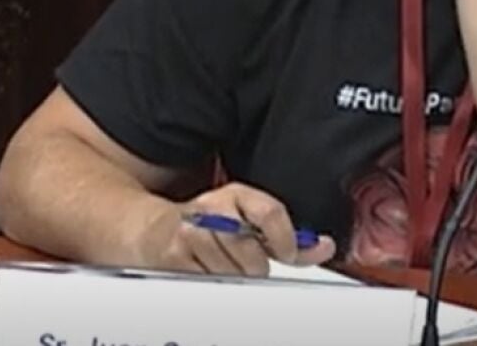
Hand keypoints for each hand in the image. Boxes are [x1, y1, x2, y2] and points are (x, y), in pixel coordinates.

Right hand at [132, 183, 335, 276]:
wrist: (152, 228)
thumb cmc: (208, 227)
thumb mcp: (248, 223)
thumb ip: (287, 239)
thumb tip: (323, 246)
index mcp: (235, 196)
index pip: (269, 212)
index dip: (284, 239)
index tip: (286, 253)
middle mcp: (212, 208)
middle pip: (249, 250)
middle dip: (254, 266)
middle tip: (247, 263)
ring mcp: (190, 229)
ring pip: (229, 269)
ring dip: (230, 275)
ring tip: (223, 266)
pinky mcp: (174, 252)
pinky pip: (206, 278)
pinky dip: (210, 280)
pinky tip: (204, 268)